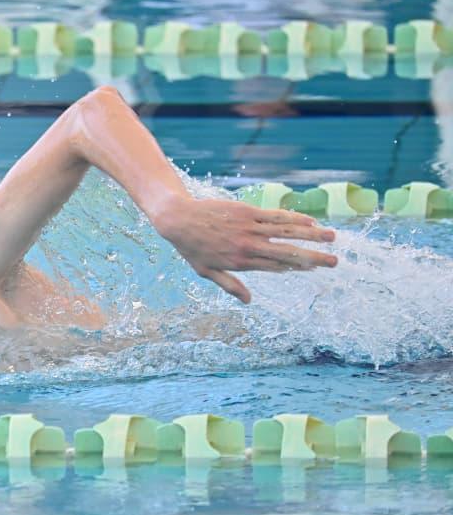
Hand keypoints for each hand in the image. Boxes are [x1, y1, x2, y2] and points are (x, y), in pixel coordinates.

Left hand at [150, 196, 337, 303]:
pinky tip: (310, 221)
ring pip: (287, 232)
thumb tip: (249, 301)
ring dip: (311, 235)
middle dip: (313, 257)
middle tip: (334, 262)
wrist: (179, 219)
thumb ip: (230, 285)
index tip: (315, 269)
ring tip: (332, 237)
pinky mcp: (248, 212)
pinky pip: (276, 216)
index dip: (297, 268)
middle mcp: (249, 247)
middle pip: (288, 253)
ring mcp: (250, 228)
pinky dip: (294, 218)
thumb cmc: (191, 247)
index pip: (277, 267)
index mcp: (241, 263)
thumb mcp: (207, 273)